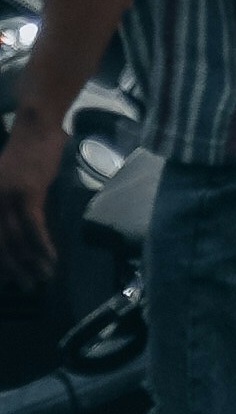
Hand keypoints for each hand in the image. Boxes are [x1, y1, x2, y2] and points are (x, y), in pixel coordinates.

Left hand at [0, 116, 66, 283]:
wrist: (36, 126)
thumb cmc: (25, 151)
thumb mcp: (6, 181)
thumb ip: (6, 204)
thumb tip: (17, 232)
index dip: (2, 262)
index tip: (10, 280)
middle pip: (2, 245)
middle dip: (14, 269)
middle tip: (26, 287)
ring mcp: (9, 200)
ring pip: (17, 242)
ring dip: (32, 264)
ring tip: (42, 279)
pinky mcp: (29, 195)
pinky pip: (34, 229)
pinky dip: (43, 247)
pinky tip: (52, 259)